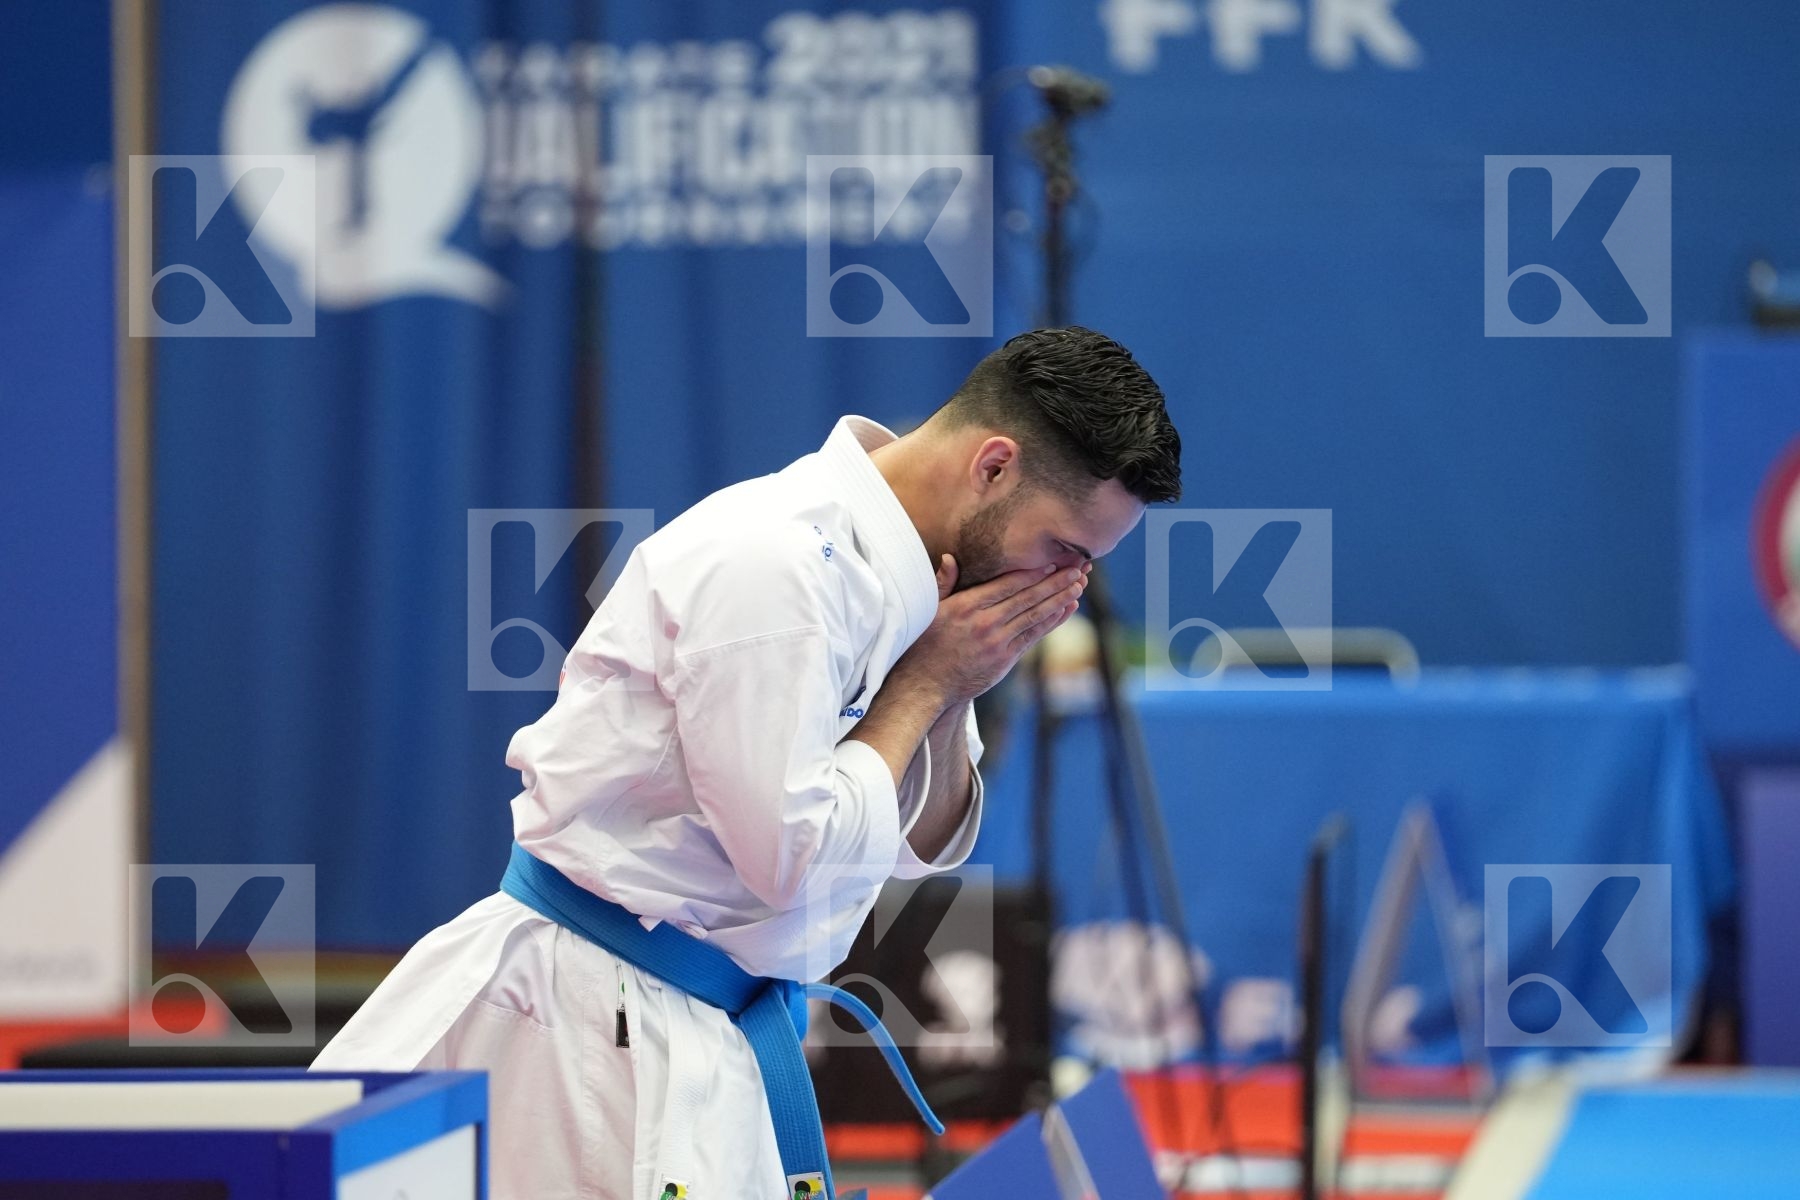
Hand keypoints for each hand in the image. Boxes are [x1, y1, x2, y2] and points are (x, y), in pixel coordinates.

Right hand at [894, 555, 1088, 706]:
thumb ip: (943, 582)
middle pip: (1027, 597)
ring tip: (1079, 584)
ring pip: (1034, 616)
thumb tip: (950, 557)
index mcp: (966, 606)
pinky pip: (1033, 636)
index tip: (1053, 561)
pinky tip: (1066, 609)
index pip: (1007, 584)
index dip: (1033, 572)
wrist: (925, 685)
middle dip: (1055, 581)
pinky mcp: (1004, 660)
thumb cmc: (924, 643)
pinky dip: (1051, 621)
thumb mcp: (928, 609)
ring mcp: (996, 643)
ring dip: (1060, 599)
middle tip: (1078, 567)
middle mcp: (984, 623)